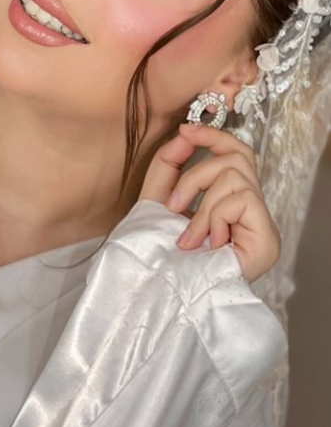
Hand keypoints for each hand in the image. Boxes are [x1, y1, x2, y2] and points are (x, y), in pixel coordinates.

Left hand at [139, 122, 280, 283]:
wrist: (163, 296)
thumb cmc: (160, 255)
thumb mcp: (159, 199)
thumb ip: (170, 164)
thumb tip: (185, 134)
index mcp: (229, 200)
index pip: (236, 152)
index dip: (213, 136)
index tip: (186, 130)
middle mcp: (250, 210)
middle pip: (240, 154)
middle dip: (199, 170)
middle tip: (174, 199)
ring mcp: (262, 225)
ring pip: (234, 174)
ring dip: (200, 203)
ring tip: (187, 236)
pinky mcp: (267, 238)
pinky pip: (240, 198)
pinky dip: (213, 217)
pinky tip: (206, 243)